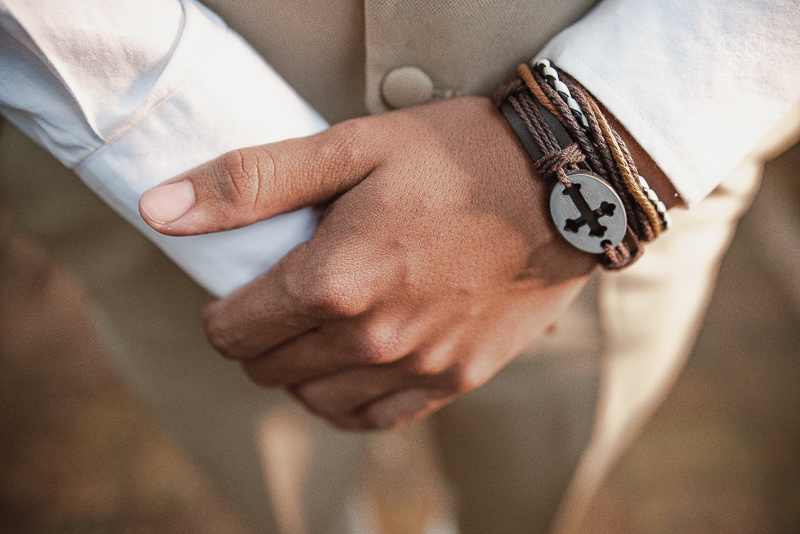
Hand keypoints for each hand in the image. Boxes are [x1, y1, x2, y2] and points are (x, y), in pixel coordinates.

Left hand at [139, 96, 595, 429]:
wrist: (563, 185)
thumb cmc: (455, 156)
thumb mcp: (350, 146)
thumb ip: (250, 183)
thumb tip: (159, 212)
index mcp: (336, 281)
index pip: (231, 332)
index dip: (223, 308)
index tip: (243, 283)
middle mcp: (372, 338)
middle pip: (268, 371)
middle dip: (261, 335)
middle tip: (288, 292)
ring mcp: (418, 367)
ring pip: (316, 400)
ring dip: (302, 368)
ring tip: (325, 323)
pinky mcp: (455, 381)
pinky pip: (374, 418)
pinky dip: (350, 397)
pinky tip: (360, 360)